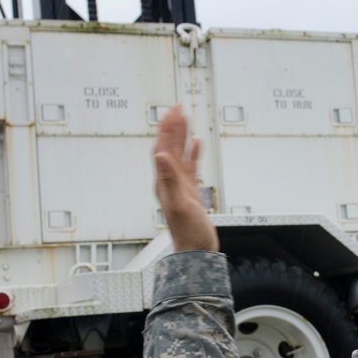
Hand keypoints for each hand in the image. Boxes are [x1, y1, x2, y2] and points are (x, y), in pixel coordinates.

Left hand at [153, 106, 219, 251]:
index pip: (162, 149)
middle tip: (177, 107)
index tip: (171, 112)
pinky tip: (198, 144)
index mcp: (163, 182)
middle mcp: (169, 181)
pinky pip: (190, 166)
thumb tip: (159, 156)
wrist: (197, 250)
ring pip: (180, 154)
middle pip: (169, 147)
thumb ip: (169, 179)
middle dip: (173, 127)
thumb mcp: (179, 204)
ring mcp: (179, 186)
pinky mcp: (190, 191)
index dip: (166, 129)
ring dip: (182, 136)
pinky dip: (194, 153)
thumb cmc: (188, 232)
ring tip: (186, 118)